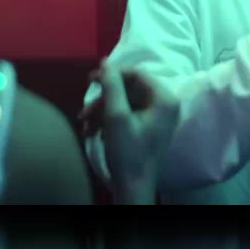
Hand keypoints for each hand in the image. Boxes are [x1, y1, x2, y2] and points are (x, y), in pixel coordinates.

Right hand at [78, 62, 180, 204]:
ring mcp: (158, 117)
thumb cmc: (128, 152)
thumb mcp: (116, 116)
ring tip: (84, 125)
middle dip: (104, 99)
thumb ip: (111, 86)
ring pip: (125, 102)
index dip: (112, 74)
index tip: (90, 80)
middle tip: (84, 112)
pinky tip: (93, 132)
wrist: (133, 187)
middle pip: (129, 89)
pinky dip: (109, 120)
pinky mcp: (149, 128)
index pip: (137, 74)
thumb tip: (105, 61)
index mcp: (164, 99)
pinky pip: (127, 114)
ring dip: (102, 111)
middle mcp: (165, 104)